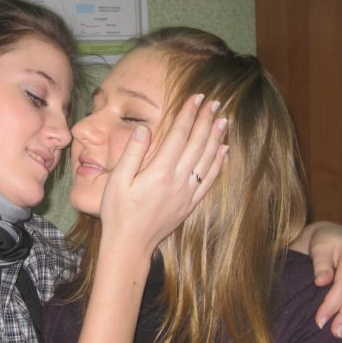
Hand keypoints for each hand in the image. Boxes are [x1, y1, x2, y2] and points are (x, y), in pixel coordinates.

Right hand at [100, 95, 227, 255]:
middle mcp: (178, 180)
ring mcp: (187, 193)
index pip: (179, 135)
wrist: (129, 244)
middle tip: (215, 103)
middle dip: (206, 121)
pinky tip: (224, 151)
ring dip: (216, 138)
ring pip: (208, 160)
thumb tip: (144, 129)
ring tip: (223, 120)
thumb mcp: (117, 181)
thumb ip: (132, 153)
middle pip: (197, 144)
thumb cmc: (118, 212)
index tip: (196, 98)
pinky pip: (210, 180)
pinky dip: (219, 164)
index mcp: (159, 172)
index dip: (188, 114)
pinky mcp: (190, 204)